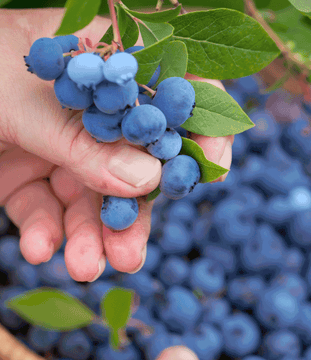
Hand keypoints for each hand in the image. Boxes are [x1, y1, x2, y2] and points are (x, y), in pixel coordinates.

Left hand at [0, 9, 232, 282]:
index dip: (199, 128)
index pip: (171, 91)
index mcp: (98, 61)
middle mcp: (88, 104)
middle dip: (132, 212)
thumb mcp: (17, 98)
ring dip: (90, 233)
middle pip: (134, 160)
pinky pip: (48, 203)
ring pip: (93, 192)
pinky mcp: (28, 167)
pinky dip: (47, 229)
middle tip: (131, 255)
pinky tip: (41, 249)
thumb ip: (83, 142)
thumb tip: (149, 181)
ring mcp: (59, 137)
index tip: (211, 171)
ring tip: (85, 268)